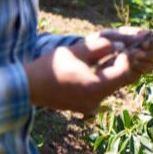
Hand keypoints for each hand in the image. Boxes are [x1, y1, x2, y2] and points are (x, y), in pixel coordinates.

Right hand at [24, 27, 152, 114]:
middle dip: (119, 64)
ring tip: (103, 57)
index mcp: (95, 87)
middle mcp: (95, 101)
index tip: (121, 46)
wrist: (27, 87)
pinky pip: (99, 92)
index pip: (123, 72)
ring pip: (109, 86)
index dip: (125, 58)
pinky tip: (93, 67)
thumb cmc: (50, 66)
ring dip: (110, 72)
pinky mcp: (82, 107)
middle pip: (118, 81)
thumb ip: (100, 46)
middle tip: (117, 49)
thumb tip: (120, 46)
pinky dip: (101, 79)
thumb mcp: (77, 51)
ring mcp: (89, 106)